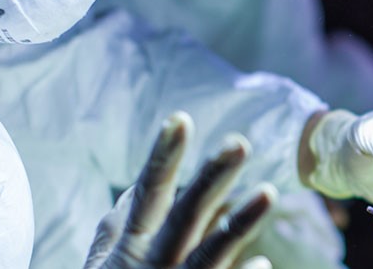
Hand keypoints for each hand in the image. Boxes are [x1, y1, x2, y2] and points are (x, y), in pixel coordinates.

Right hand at [85, 112, 275, 268]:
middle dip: (211, 176)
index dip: (164, 155)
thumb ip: (121, 224)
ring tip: (268, 192)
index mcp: (132, 244)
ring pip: (211, 254)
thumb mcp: (104, 260)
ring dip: (240, 223)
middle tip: (239, 141)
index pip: (149, 190)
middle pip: (186, 213)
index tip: (181, 118)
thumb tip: (139, 185)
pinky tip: (264, 263)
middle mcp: (154, 262)